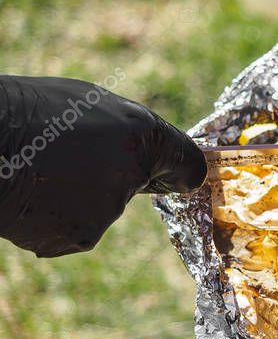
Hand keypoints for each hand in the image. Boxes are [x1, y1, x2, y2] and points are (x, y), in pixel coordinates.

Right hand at [0, 76, 206, 256]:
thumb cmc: (29, 113)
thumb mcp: (87, 102)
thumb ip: (125, 131)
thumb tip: (144, 155)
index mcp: (141, 133)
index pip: (188, 165)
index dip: (179, 170)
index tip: (176, 177)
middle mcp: (134, 174)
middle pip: (132, 187)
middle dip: (108, 177)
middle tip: (64, 156)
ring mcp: (109, 210)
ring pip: (98, 210)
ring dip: (73, 199)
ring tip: (40, 171)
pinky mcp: (82, 237)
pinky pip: (71, 230)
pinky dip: (52, 219)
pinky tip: (32, 195)